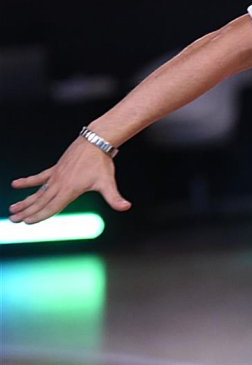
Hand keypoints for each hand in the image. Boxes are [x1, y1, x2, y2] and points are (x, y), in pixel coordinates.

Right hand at [9, 138, 131, 223]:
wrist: (96, 141)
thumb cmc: (102, 163)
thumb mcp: (108, 182)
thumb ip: (115, 198)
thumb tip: (126, 207)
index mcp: (70, 190)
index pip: (52, 207)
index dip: (39, 216)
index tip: (27, 222)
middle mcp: (60, 184)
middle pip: (41, 201)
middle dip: (27, 212)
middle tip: (13, 220)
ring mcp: (56, 176)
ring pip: (37, 192)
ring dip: (24, 201)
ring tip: (11, 210)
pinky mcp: (55, 168)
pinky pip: (39, 177)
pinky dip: (27, 181)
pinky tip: (15, 184)